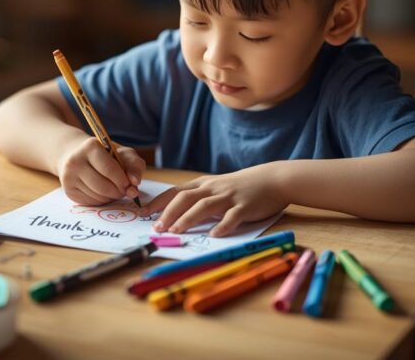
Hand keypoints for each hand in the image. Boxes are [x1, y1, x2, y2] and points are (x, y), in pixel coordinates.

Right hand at [55, 135, 143, 205]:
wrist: (78, 156)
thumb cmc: (105, 155)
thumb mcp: (123, 154)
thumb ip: (134, 165)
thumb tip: (135, 182)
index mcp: (90, 147)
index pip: (110, 170)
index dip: (123, 181)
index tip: (129, 184)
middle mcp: (75, 161)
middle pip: (103, 187)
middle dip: (118, 192)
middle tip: (124, 190)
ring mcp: (69, 177)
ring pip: (97, 196)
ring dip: (111, 197)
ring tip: (114, 189)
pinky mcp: (68, 191)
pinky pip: (91, 202)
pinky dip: (102, 201)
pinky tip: (103, 192)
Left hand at [140, 164, 287, 236]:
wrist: (272, 179)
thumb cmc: (240, 187)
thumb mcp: (216, 189)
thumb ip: (198, 200)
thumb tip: (175, 217)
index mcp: (202, 185)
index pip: (175, 192)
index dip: (158, 202)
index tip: (143, 213)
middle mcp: (212, 189)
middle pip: (185, 198)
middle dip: (168, 212)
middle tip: (157, 228)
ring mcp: (229, 196)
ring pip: (204, 206)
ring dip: (188, 218)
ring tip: (176, 231)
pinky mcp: (245, 205)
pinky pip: (232, 216)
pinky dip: (222, 225)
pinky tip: (214, 235)